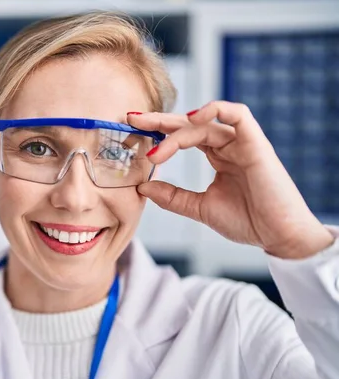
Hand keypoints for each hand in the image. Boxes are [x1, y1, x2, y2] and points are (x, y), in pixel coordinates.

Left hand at [128, 101, 333, 259]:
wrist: (278, 237)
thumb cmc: (247, 221)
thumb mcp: (199, 208)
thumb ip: (172, 197)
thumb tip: (142, 187)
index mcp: (217, 156)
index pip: (183, 135)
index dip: (158, 130)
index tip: (132, 131)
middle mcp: (228, 145)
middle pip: (188, 123)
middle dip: (158, 120)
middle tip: (131, 120)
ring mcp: (242, 142)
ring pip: (204, 123)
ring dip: (176, 133)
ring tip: (156, 153)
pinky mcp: (256, 143)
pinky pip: (237, 114)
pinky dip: (215, 110)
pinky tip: (191, 119)